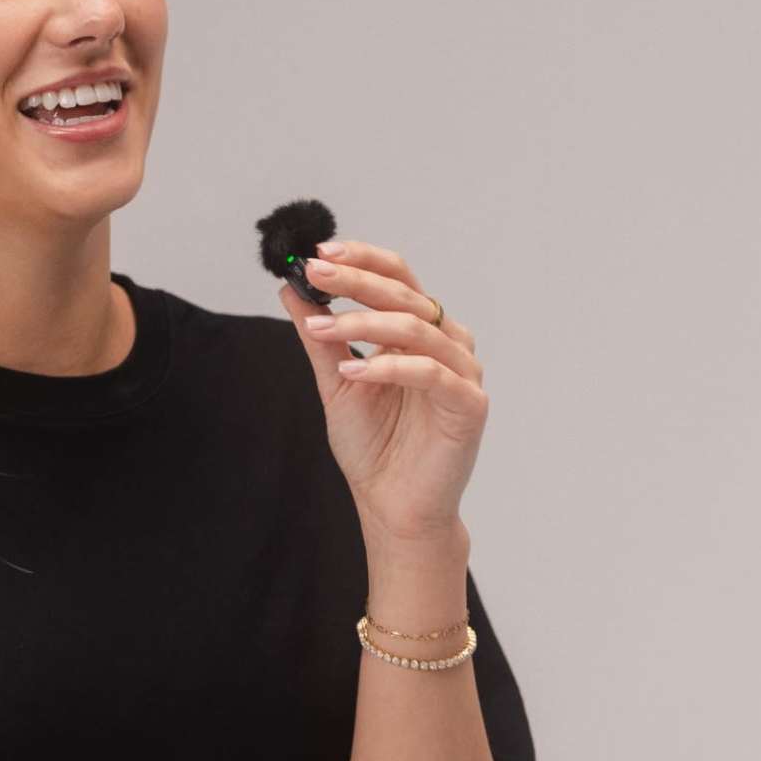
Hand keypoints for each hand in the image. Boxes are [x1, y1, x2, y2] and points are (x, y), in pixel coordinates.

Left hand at [284, 236, 485, 542]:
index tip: (319, 254)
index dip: (362, 260)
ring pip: (417, 329)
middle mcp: (447, 344)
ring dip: (363, 323)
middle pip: (406, 295)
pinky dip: (389, 367)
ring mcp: (462, 373)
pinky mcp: (469, 405)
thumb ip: (321, 336)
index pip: (397, 279)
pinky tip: (352, 369)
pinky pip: (431, 373)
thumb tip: (291, 290)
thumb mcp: (337, 381)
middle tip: (316, 272)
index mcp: (420, 333)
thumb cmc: (374, 447)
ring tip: (320, 329)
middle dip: (356, 280)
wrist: (392, 506)